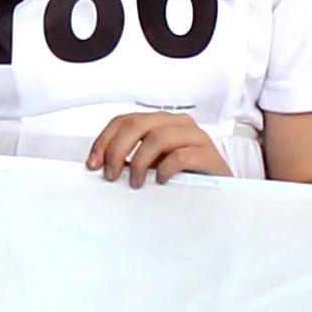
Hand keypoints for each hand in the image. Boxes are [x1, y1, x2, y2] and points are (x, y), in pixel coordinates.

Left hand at [87, 111, 229, 187]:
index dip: (104, 141)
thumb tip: (99, 166)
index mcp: (160, 122)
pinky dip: (165, 169)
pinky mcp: (209, 154)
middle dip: (117, 150)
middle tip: (111, 175)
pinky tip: (161, 181)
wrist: (219, 190)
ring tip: (136, 182)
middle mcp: (177, 123)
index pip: (124, 120)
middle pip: (137, 125)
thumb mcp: (151, 165)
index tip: (93, 163)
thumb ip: (129, 159)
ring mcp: (195, 137)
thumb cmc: (183, 176)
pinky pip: (181, 155)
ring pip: (158, 137)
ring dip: (140, 162)